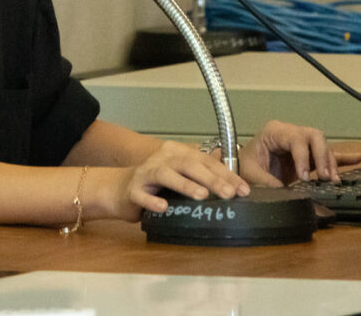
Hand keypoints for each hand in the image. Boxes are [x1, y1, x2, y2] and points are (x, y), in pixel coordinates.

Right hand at [98, 140, 250, 220]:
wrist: (118, 188)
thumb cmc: (154, 183)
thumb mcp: (180, 174)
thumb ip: (202, 174)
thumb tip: (233, 181)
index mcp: (177, 153)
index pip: (205, 161)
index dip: (225, 174)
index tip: (243, 189)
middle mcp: (162, 159)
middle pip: (189, 164)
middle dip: (211, 179)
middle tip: (229, 193)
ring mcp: (145, 173)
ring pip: (166, 175)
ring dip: (184, 184)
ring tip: (201, 195)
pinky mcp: (132, 190)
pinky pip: (142, 195)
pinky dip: (153, 201)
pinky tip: (163, 207)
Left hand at [238, 120, 360, 185]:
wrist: (243, 167)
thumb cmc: (245, 165)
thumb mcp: (250, 173)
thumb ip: (266, 182)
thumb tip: (284, 193)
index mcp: (274, 132)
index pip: (295, 138)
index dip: (302, 157)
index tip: (304, 177)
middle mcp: (291, 133)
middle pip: (314, 137)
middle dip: (321, 156)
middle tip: (324, 178)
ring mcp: (301, 143)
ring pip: (323, 146)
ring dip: (330, 163)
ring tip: (333, 181)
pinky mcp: (308, 156)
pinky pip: (328, 154)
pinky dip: (342, 158)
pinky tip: (356, 158)